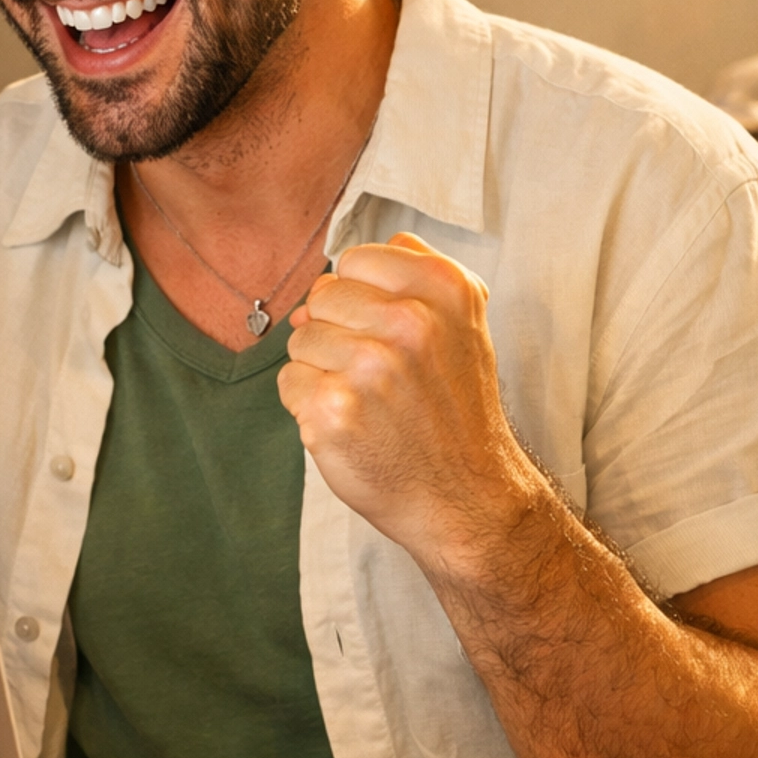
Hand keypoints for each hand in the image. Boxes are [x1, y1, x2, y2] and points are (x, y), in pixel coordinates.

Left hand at [278, 234, 532, 570]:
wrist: (467, 497)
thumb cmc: (456, 411)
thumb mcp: (463, 324)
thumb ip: (414, 271)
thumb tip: (336, 273)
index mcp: (443, 289)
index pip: (355, 261)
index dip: (360, 297)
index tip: (386, 331)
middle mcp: (408, 322)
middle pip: (322, 297)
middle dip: (338, 332)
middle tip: (379, 376)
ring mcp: (369, 367)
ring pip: (300, 338)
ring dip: (322, 370)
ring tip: (368, 401)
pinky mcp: (333, 411)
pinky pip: (290, 382)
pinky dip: (310, 406)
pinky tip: (351, 424)